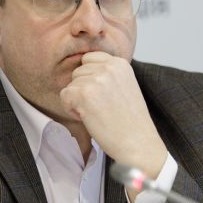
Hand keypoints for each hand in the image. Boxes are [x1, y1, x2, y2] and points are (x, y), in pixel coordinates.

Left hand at [59, 51, 166, 199]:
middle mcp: (109, 67)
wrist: (138, 143)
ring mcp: (96, 79)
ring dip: (78, 100)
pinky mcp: (84, 94)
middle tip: (100, 107)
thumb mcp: (125, 86)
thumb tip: (83, 69)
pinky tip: (89, 118)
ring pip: (71, 85)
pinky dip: (71, 109)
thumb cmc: (131, 121)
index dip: (89, 78)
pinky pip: (64, 96)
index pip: (89, 59)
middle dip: (83, 89)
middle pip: (78, 72)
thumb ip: (108, 74)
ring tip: (97, 113)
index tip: (100, 95)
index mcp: (120, 63)